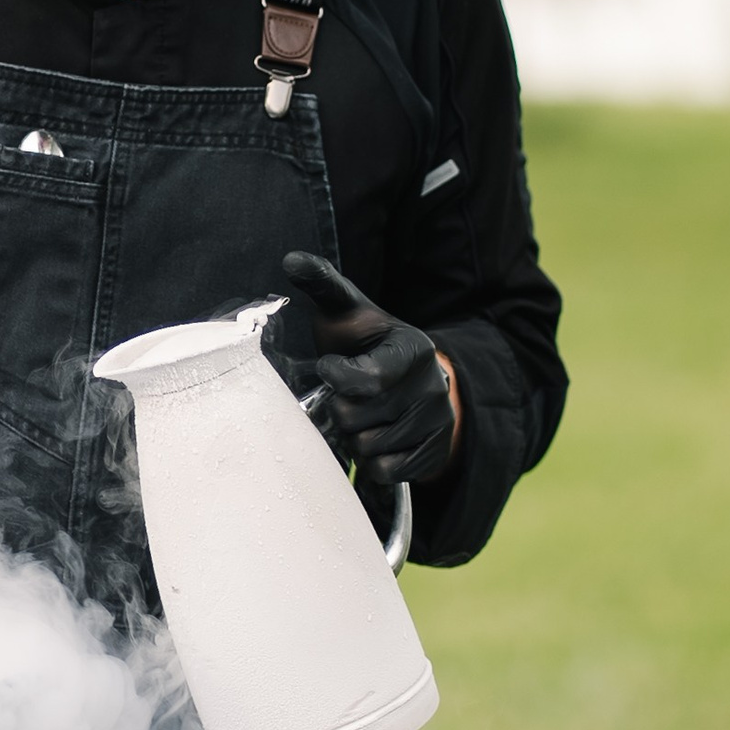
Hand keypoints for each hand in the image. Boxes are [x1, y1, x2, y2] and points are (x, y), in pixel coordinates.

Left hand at [281, 253, 456, 488]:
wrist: (406, 377)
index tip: (329, 366)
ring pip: (369, 447)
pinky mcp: (435, 453)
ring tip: (362, 414)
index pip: (366, 379)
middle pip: (358, 418)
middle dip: (340, 410)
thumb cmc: (363, 343)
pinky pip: (386, 471)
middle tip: (346, 395)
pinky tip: (374, 436)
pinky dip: (372, 461)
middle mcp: (433, 385)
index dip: (335, 378)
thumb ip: (322, 284)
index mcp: (413, 347)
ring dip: (355, 436)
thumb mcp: (345, 310)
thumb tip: (291, 259)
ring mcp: (438, 422)